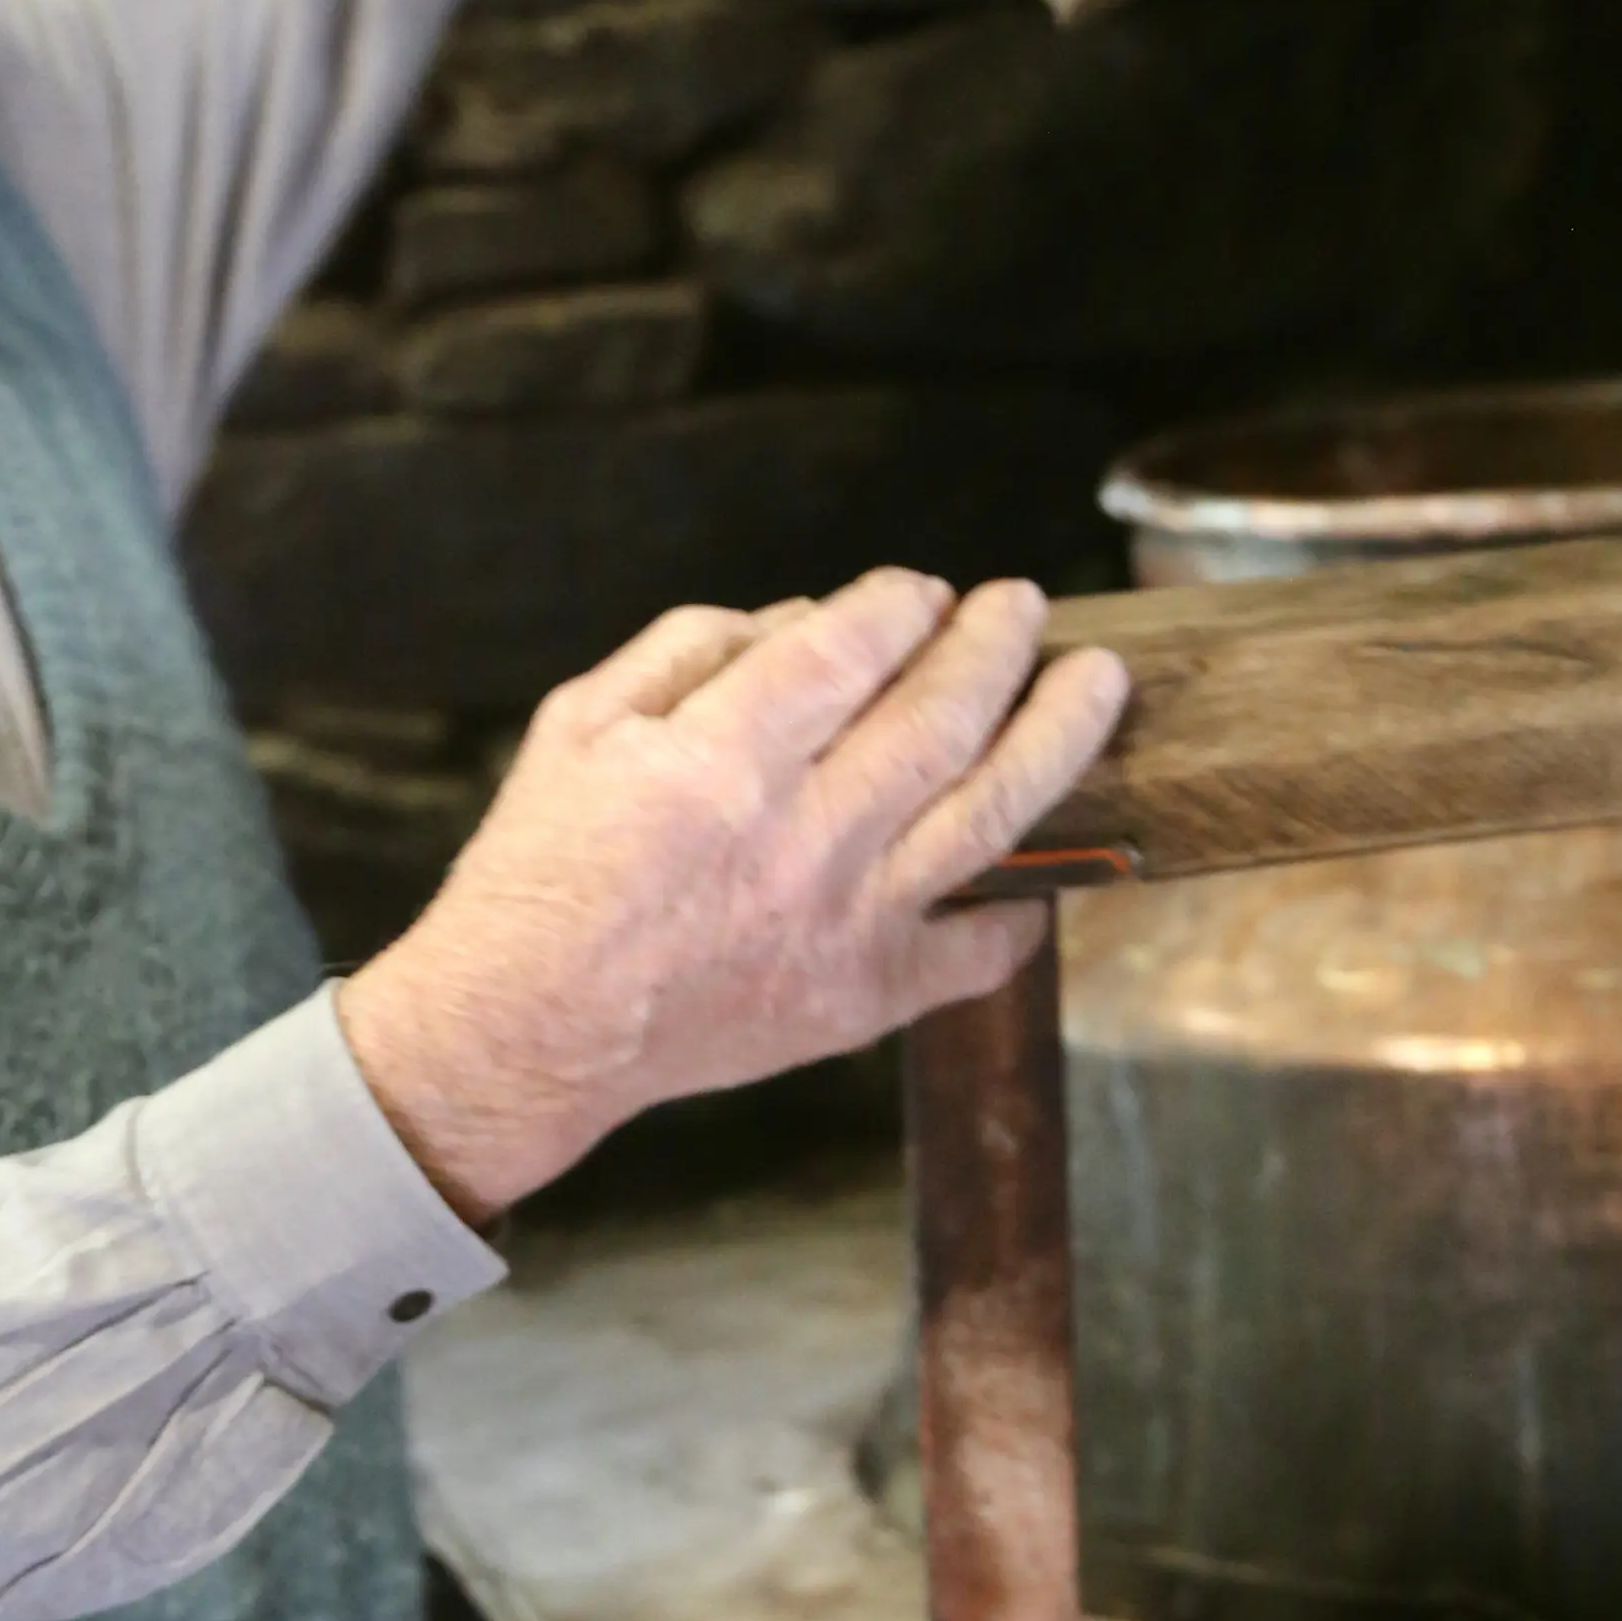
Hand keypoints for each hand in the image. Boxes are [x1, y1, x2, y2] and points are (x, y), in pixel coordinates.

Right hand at [336, 572, 1128, 1222]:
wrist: (526, 1030)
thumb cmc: (545, 867)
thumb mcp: (582, 721)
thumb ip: (694, 649)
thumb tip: (812, 621)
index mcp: (717, 761)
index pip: (850, 648)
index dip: (901, 603)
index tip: (920, 590)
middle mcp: (797, 839)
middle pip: (942, 715)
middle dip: (996, 644)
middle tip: (1024, 605)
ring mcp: (843, 925)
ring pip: (992, 814)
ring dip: (1058, 735)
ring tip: (1095, 684)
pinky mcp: (863, 999)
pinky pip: (979, 950)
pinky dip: (1026, 903)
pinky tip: (1047, 857)